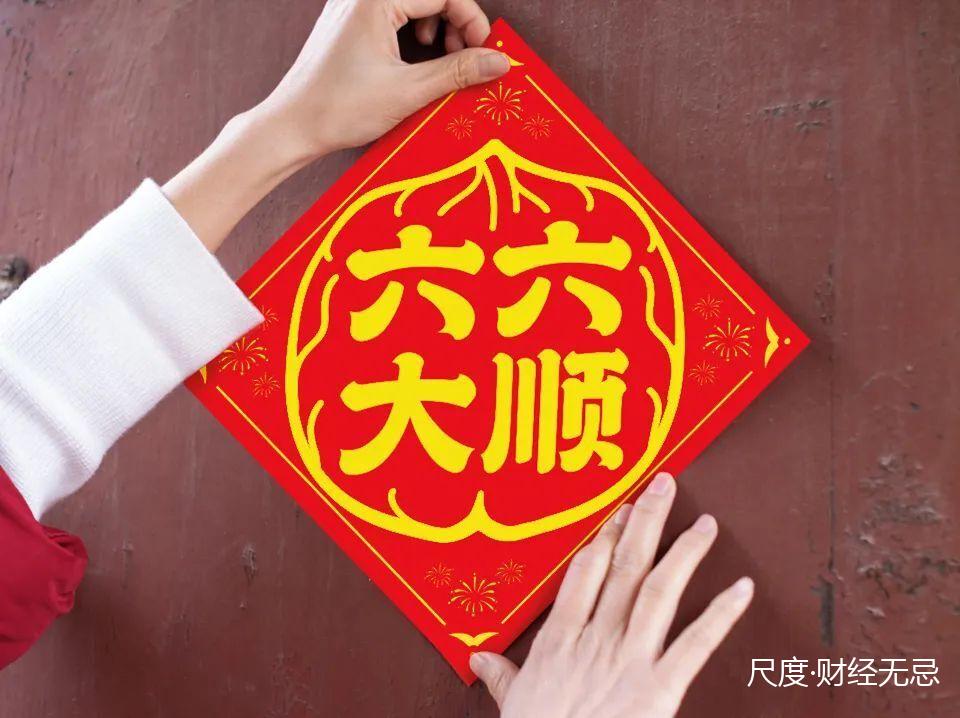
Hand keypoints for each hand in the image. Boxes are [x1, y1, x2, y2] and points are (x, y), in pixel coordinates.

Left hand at [259, 0, 509, 159]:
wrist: (291, 126)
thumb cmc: (338, 108)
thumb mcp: (407, 91)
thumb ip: (458, 72)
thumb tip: (499, 61)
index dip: (472, 20)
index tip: (484, 53)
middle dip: (456, 21)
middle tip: (466, 57)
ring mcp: (352, 6)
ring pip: (413, 1)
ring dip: (437, 24)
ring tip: (441, 57)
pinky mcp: (347, 22)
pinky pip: (393, 12)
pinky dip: (413, 30)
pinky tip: (416, 57)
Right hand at [470, 473, 753, 717]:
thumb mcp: (514, 706)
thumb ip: (503, 677)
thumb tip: (479, 657)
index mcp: (560, 641)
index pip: (585, 572)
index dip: (605, 536)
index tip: (620, 508)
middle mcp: (595, 640)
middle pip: (623, 568)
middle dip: (645, 522)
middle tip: (664, 486)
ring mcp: (628, 661)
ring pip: (657, 591)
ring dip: (682, 553)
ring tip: (705, 523)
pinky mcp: (658, 690)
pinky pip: (694, 645)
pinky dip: (720, 615)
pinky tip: (741, 589)